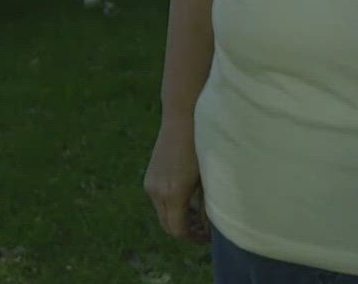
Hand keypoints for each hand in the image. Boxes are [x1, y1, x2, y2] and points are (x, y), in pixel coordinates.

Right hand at [144, 119, 209, 244]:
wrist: (181, 119)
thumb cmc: (201, 146)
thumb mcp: (207, 179)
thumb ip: (206, 206)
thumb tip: (208, 227)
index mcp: (173, 193)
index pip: (177, 230)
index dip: (193, 238)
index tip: (207, 237)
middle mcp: (156, 191)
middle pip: (167, 226)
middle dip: (185, 231)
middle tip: (203, 231)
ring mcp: (150, 184)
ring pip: (162, 214)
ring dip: (177, 219)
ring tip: (197, 215)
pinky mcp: (149, 177)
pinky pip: (158, 201)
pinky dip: (171, 207)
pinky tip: (187, 199)